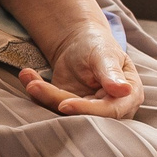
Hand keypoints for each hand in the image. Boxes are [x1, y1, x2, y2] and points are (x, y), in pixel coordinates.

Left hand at [18, 28, 144, 119]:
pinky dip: (37, 93)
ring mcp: (88, 111)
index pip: (110, 111)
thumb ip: (111, 73)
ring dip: (43, 95)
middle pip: (83, 114)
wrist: (81, 42)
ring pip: (63, 112)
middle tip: (34, 86)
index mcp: (128, 96)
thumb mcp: (105, 54)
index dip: (86, 109)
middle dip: (56, 99)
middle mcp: (111, 109)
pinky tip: (27, 76)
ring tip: (27, 76)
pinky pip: (51, 106)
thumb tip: (124, 91)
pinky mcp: (69, 109)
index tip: (64, 104)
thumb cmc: (98, 45)